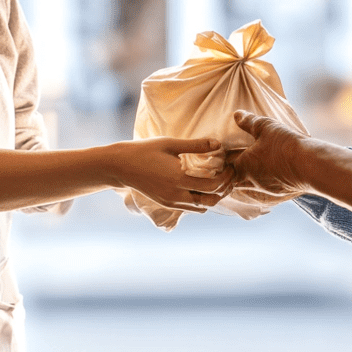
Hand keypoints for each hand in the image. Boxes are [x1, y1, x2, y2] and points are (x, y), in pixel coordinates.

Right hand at [114, 137, 233, 213]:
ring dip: (213, 196)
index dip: (226, 178)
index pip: (213, 185)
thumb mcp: (171, 144)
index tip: (230, 167)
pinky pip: (191, 208)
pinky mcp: (167, 204)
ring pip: (202, 207)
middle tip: (228, 176)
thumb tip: (218, 143)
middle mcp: (176, 194)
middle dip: (223, 190)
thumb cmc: (145, 150)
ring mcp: (171, 202)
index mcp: (179, 179)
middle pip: (211, 201)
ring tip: (217, 181)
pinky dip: (201, 200)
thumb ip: (195, 145)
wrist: (120, 166)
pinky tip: (202, 186)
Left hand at [229, 110, 310, 198]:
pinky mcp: (281, 193)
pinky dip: (269, 180)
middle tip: (241, 158)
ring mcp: (267, 189)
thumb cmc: (284, 146)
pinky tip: (275, 172)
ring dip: (253, 176)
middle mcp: (252, 181)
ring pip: (252, 185)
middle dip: (236, 170)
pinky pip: (269, 187)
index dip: (224, 160)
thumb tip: (237, 115)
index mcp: (243, 166)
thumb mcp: (265, 127)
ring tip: (259, 164)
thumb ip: (249, 122)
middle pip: (236, 180)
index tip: (226, 152)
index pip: (225, 167)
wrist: (309, 166)